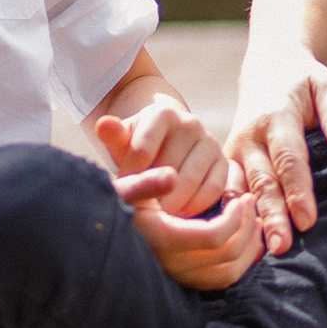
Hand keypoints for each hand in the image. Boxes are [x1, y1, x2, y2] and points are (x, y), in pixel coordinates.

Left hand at [94, 97, 226, 218]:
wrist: (168, 146)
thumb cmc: (139, 149)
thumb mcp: (123, 143)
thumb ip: (114, 137)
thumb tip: (102, 124)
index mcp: (162, 114)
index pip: (142, 151)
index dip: (131, 176)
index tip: (126, 187)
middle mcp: (190, 123)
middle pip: (167, 169)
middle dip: (152, 193)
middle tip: (141, 208)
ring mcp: (210, 142)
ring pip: (190, 182)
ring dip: (172, 204)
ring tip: (157, 213)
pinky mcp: (224, 162)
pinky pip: (212, 190)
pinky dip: (195, 207)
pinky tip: (179, 212)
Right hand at [120, 176, 260, 288]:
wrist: (99, 232)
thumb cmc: (113, 204)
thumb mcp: (124, 188)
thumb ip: (147, 182)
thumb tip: (171, 175)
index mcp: (163, 240)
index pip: (214, 236)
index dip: (235, 218)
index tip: (239, 197)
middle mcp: (171, 265)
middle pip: (228, 254)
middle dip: (246, 227)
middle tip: (250, 201)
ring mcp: (177, 277)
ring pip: (228, 273)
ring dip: (248, 247)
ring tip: (254, 221)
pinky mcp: (181, 281)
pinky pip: (219, 281)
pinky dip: (239, 262)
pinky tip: (245, 240)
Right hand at [226, 44, 326, 254]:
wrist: (270, 68)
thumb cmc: (305, 81)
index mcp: (275, 116)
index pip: (288, 158)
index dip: (297, 190)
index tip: (308, 220)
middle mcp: (248, 136)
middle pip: (261, 181)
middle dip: (272, 215)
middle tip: (282, 247)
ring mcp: (232, 150)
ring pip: (239, 191)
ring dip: (248, 222)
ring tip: (260, 253)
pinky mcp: (225, 162)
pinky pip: (226, 193)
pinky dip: (232, 217)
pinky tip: (241, 244)